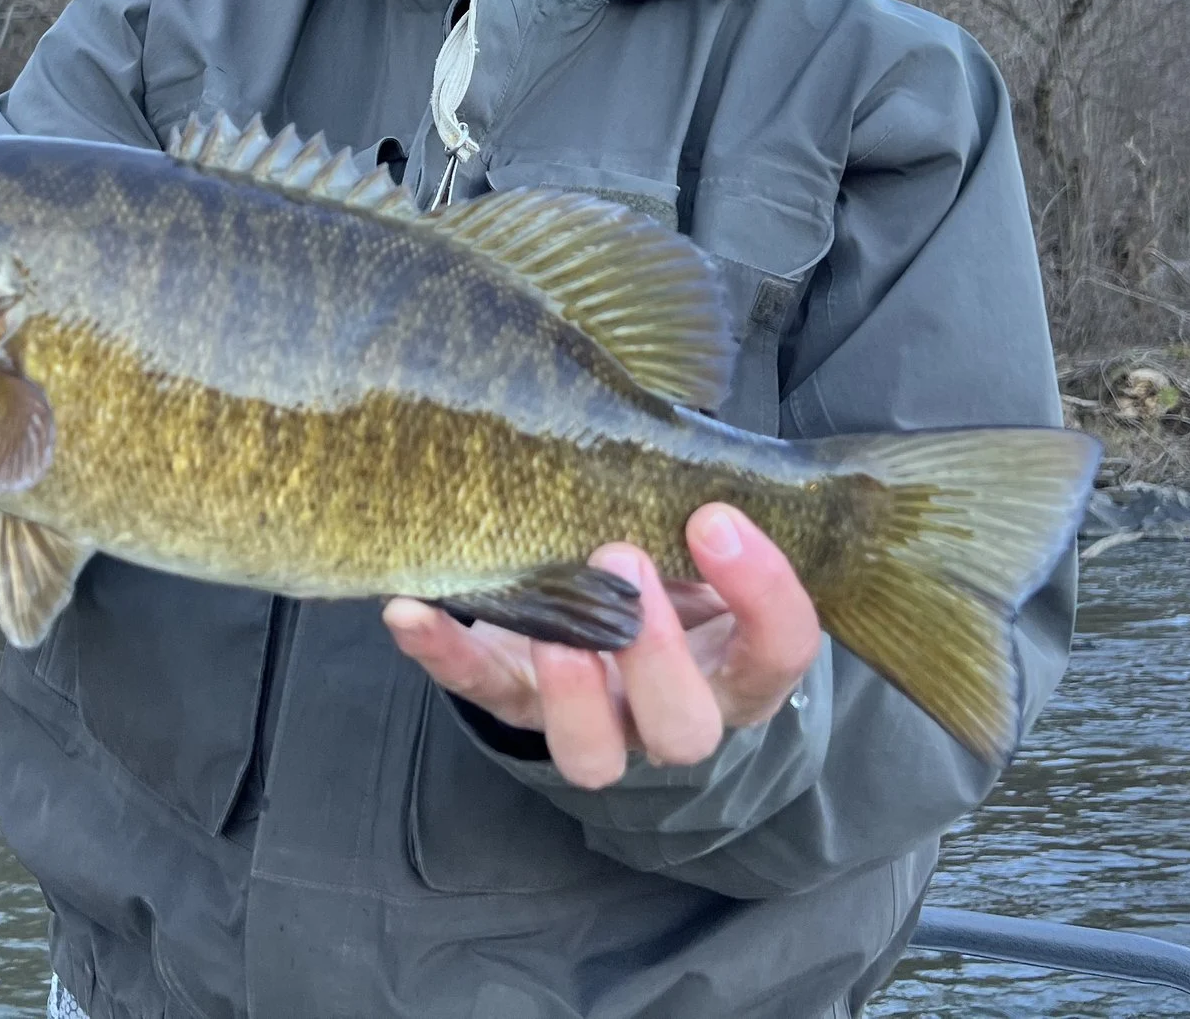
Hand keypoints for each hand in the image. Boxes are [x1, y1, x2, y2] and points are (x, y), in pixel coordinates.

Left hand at [383, 504, 821, 789]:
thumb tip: (680, 433)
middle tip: (621, 558)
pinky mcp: (513, 700)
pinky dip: (443, 653)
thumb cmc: (667, 553)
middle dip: (655, 652)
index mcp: (736, 659)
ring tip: (550, 625)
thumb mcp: (699, 536)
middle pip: (685, 729)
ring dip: (571, 690)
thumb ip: (700, 502)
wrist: (598, 604)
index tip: (715, 517)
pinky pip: (477, 691)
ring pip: (592, 755)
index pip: (780, 649)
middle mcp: (672, 707)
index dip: (762, 592)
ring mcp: (592, 717)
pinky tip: (410, 609)